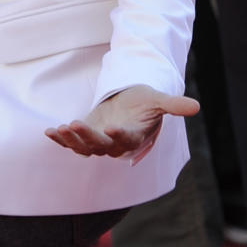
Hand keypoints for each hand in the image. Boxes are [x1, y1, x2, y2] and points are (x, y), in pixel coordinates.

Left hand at [45, 84, 198, 159]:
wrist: (129, 105)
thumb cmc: (144, 102)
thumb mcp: (157, 99)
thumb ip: (173, 105)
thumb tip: (197, 107)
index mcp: (133, 136)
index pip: (126, 140)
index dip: (119, 135)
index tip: (112, 127)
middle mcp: (115, 144)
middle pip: (101, 146)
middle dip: (88, 137)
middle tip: (75, 124)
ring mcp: (98, 142)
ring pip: (84, 148)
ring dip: (71, 140)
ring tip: (60, 129)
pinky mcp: (85, 137)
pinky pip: (71, 143)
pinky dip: (60, 140)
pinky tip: (49, 132)